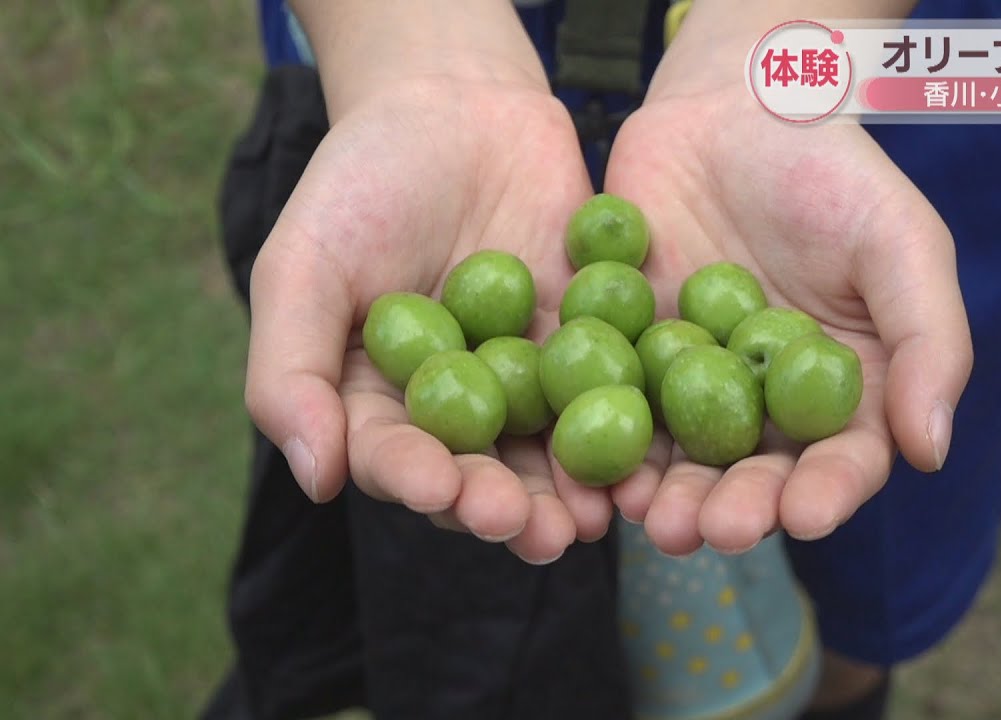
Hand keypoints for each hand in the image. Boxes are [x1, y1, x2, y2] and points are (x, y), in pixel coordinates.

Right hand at [244, 74, 610, 564]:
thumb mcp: (303, 263)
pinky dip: (627, 429)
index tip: (437, 489)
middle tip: (527, 528)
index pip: (393, 455)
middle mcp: (458, 407)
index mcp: (380, 400)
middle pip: (478, 473)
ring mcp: (529, 381)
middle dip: (501, 505)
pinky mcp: (592, 347)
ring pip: (549, 453)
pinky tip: (642, 461)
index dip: (413, 478)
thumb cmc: (363, 181)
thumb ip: (290, 368)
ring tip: (588, 523)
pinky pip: (611, 392)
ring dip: (568, 494)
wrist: (458, 104)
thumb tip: (315, 479)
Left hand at [606, 87, 972, 555]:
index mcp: (846, 387)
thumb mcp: (902, 241)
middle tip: (714, 531)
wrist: (732, 103)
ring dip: (668, 498)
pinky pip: (617, 407)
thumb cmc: (833, 169)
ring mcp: (696, 383)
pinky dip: (605, 443)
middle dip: (738, 509)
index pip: (844, 458)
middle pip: (757, 474)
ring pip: (682, 458)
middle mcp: (770, 401)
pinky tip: (595, 472)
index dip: (828, 492)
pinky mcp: (630, 355)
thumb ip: (928, 341)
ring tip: (654, 523)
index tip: (805, 515)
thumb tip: (929, 452)